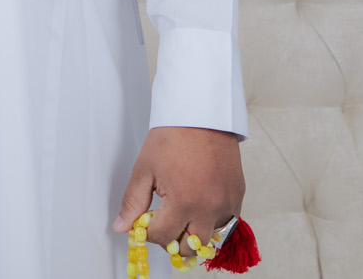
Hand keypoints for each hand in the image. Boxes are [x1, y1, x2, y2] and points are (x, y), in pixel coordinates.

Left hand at [113, 125, 244, 249]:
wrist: (201, 115)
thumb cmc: (173, 136)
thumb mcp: (144, 169)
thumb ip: (133, 201)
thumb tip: (123, 226)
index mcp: (184, 202)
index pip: (162, 237)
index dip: (147, 232)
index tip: (144, 222)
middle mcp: (209, 208)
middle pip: (189, 248)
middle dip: (171, 240)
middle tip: (162, 223)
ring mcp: (227, 204)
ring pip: (209, 238)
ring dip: (192, 232)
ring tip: (180, 213)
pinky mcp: (238, 197)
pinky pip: (225, 223)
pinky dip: (211, 221)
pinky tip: (197, 205)